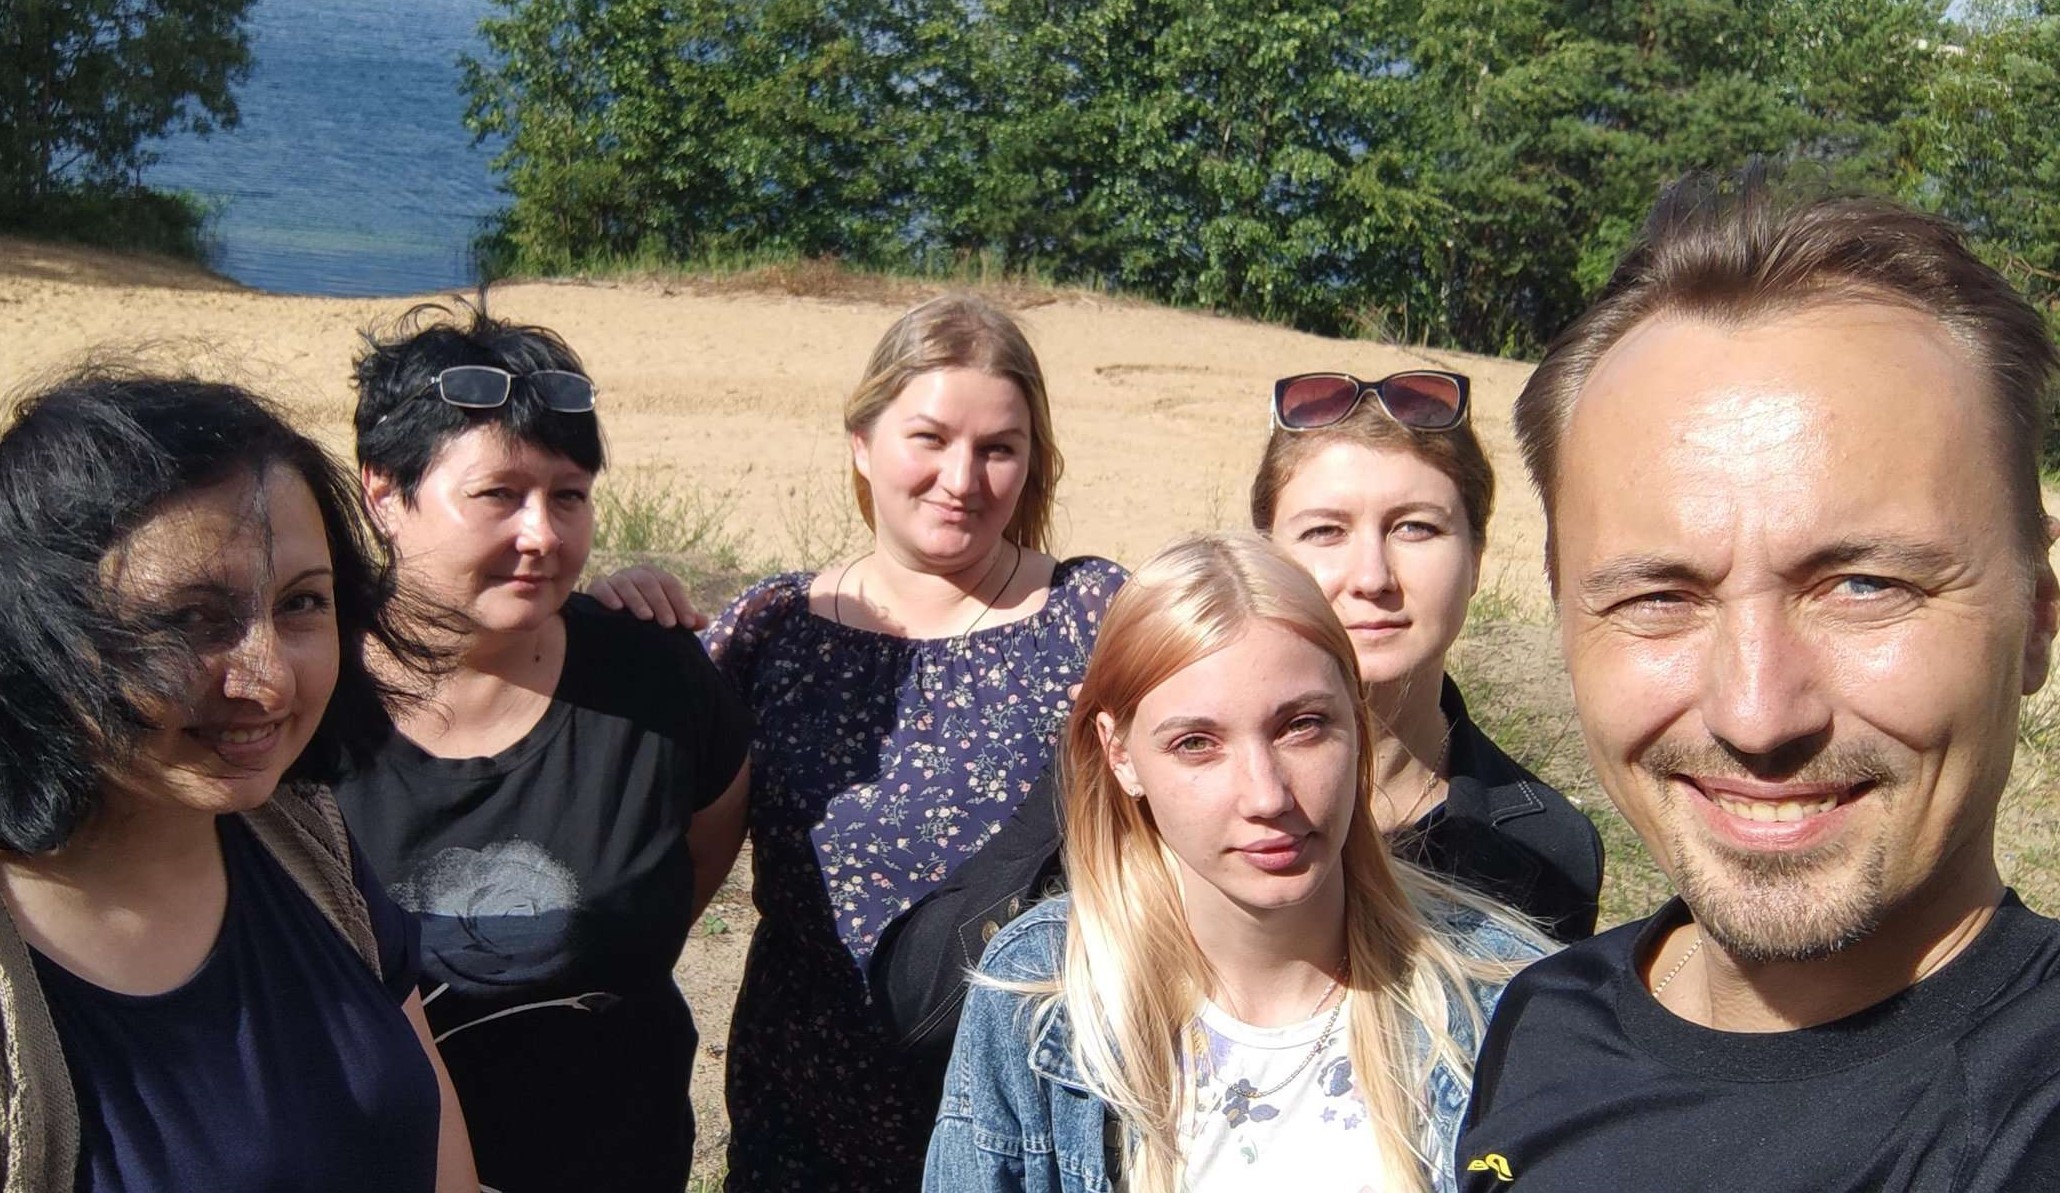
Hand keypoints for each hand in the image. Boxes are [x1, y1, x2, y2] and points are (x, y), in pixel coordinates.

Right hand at [588, 565, 706, 629]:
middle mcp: (635, 574)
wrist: (608, 617)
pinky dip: (609, 596)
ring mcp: (615, 578)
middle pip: (650, 583)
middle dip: (661, 604)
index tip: (688, 623)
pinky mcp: (596, 586)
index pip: (671, 584)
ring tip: (646, 617)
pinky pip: (602, 587)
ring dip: (637, 600)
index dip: (681, 603)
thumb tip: (704, 621)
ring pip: (626, 584)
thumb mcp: (664, 617)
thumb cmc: (643, 617)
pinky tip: (617, 608)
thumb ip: (684, 618)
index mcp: (654, 576)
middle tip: (669, 624)